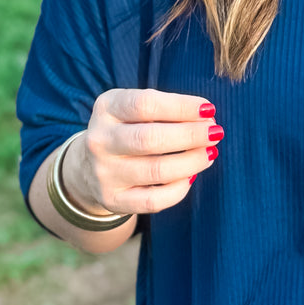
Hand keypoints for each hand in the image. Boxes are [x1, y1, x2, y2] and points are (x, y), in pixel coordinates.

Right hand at [64, 88, 222, 218]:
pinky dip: (178, 189)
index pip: (145, 104)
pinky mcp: (113, 199)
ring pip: (156, 170)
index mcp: (107, 108)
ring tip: (209, 152)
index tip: (209, 110)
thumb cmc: (126, 129)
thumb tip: (206, 119)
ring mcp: (104, 173)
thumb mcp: (132, 109)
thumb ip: (165, 109)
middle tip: (215, 132)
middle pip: (150, 138)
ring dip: (191, 161)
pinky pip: (153, 200)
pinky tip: (191, 176)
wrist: (88, 167)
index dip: (181, 106)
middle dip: (191, 135)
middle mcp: (100, 140)